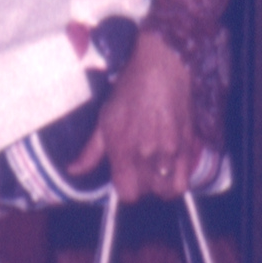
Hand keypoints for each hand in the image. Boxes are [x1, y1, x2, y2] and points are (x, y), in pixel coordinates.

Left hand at [76, 27, 197, 204]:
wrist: (162, 68)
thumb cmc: (130, 90)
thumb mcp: (105, 119)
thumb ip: (91, 151)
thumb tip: (74, 170)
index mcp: (123, 149)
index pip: (127, 194)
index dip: (126, 188)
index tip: (126, 177)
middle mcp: (146, 155)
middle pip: (146, 192)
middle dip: (142, 185)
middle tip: (140, 169)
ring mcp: (169, 152)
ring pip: (165, 190)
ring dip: (159, 184)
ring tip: (155, 169)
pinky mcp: (188, 146)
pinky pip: (183, 181)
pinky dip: (176, 183)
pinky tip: (171, 171)